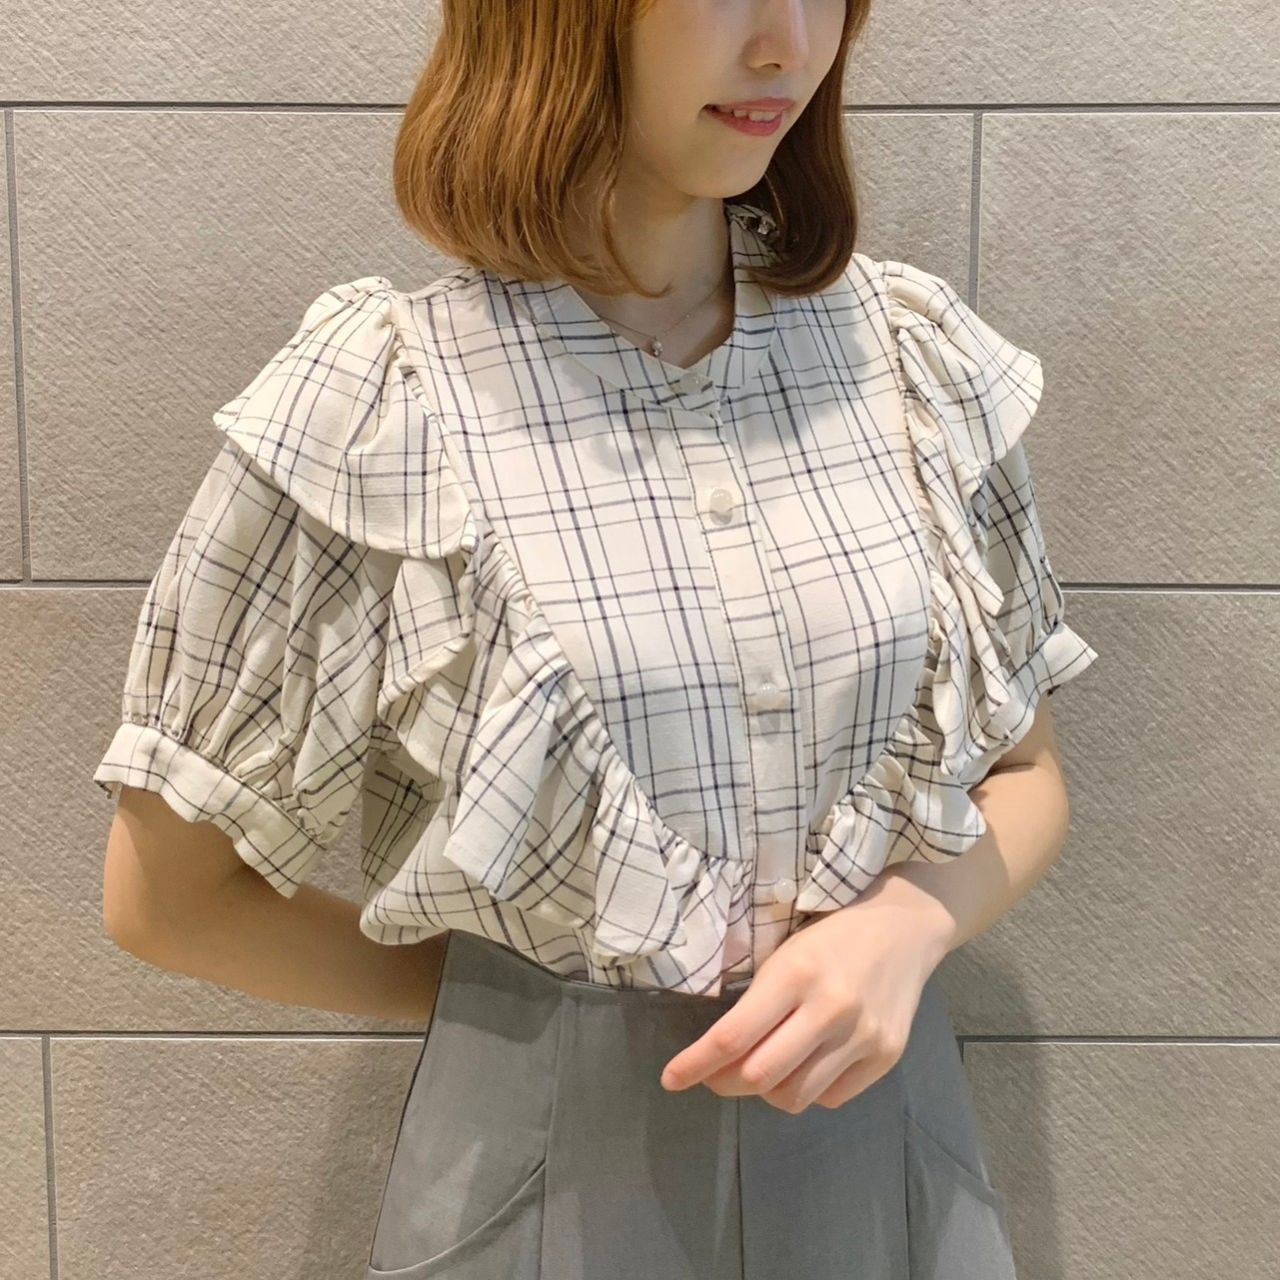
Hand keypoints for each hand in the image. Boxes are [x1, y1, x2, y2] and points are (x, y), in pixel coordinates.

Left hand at [659, 875, 955, 1114]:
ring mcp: (863, 1036)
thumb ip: (757, 1003)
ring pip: (794, 1095)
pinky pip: (830, 1097)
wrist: (906, 928)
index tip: (671, 1078)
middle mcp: (830, 1008)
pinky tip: (805, 1064)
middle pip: (759, 1075)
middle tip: (714, 1075)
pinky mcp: (886, 1056)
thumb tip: (719, 1055)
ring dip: (766, 1091)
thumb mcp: (786, 953)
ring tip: (763, 1068)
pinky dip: (806, 1090)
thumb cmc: (832, 934)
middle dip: (724, 1082)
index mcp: (796, 973)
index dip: (695, 1064)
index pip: (733, 1036)